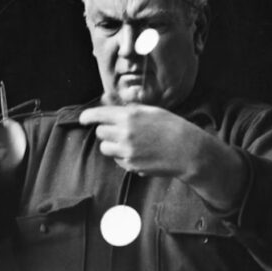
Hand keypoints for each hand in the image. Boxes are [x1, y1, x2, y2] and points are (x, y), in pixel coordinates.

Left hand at [79, 104, 246, 210]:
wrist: (188, 150)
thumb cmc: (172, 127)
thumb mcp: (152, 111)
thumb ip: (130, 109)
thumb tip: (110, 105)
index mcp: (130, 115)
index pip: (99, 115)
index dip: (87, 116)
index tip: (83, 119)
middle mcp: (125, 133)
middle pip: (100, 132)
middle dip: (106, 130)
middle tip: (118, 130)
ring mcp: (127, 151)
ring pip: (105, 147)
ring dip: (112, 144)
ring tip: (129, 142)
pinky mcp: (131, 165)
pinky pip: (118, 160)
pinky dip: (123, 157)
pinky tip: (139, 153)